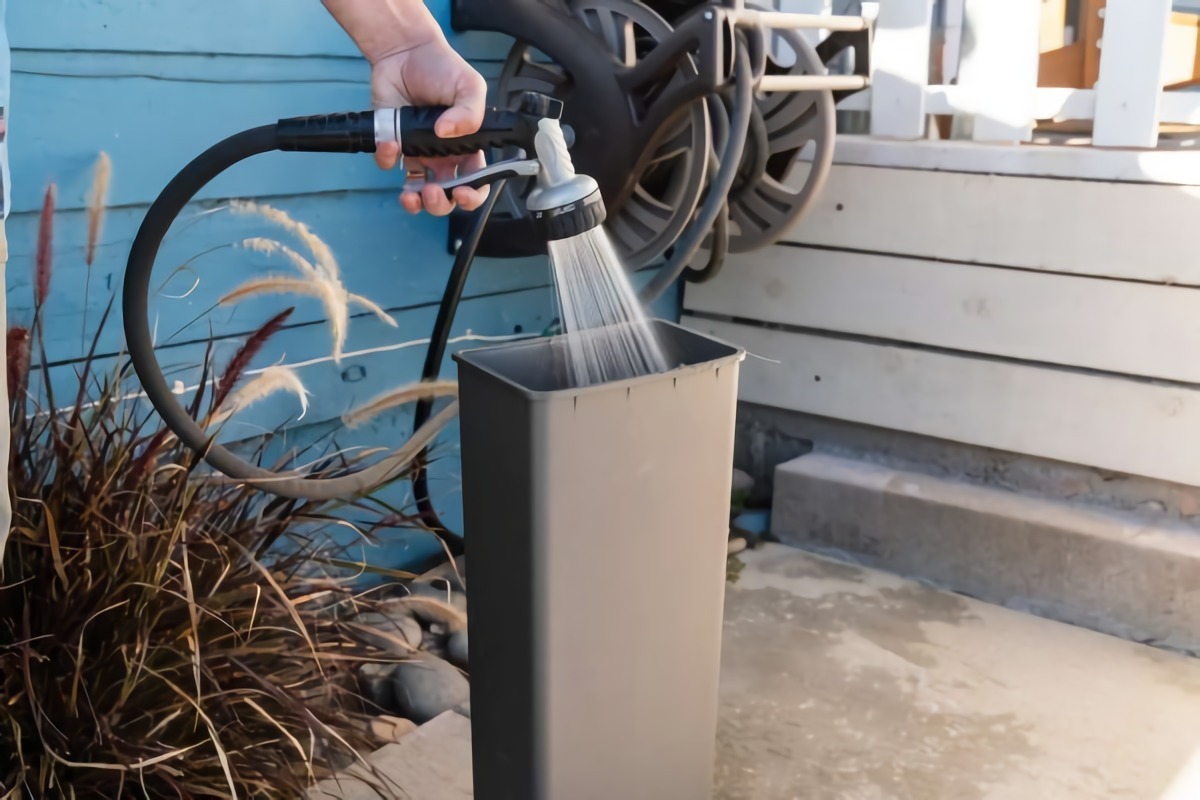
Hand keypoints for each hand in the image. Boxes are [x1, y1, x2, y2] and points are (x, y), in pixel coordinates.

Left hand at [372, 38, 489, 215]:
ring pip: (417, 191)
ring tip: (412, 195)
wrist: (405, 51)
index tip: (464, 193)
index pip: (476, 181)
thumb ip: (471, 112)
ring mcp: (417, 152)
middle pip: (446, 195)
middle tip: (434, 192)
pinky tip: (390, 144)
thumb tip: (448, 132)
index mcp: (468, 146)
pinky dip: (387, 158)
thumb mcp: (470, 85)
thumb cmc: (442, 67)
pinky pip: (388, 163)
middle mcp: (443, 155)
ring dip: (415, 201)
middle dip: (441, 203)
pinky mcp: (392, 143)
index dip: (472, 195)